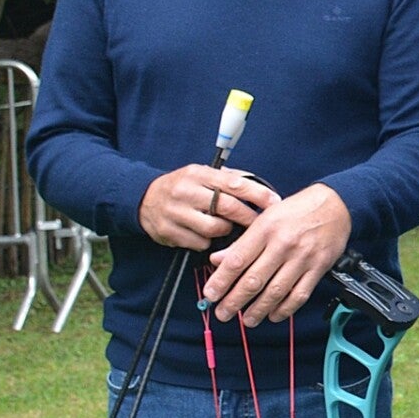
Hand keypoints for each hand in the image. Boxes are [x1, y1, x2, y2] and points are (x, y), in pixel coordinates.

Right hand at [138, 165, 281, 249]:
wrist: (143, 199)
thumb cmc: (182, 187)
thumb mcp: (203, 175)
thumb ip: (229, 180)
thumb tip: (262, 189)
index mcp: (198, 174)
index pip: (234, 184)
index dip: (258, 195)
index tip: (275, 202)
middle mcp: (185, 192)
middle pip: (227, 208)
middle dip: (248, 217)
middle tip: (260, 224)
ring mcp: (175, 213)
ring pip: (215, 229)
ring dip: (225, 230)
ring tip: (224, 225)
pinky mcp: (168, 232)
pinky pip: (200, 243)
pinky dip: (207, 241)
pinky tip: (204, 234)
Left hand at [202, 183, 351, 325]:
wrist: (336, 205)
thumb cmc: (298, 210)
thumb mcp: (265, 218)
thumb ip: (242, 242)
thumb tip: (218, 260)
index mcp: (266, 229)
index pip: (237, 260)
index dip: (221, 281)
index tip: (211, 295)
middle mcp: (283, 244)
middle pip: (254, 280)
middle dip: (235, 301)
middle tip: (224, 313)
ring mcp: (303, 258)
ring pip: (276, 291)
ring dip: (258, 310)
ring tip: (247, 319)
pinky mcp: (318, 268)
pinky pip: (299, 294)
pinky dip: (285, 309)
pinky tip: (274, 315)